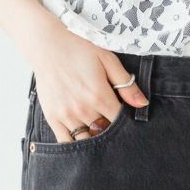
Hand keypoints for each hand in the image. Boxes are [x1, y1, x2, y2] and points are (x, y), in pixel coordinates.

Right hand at [26, 22, 148, 142]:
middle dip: (113, 132)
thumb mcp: (106, 58)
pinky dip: (76, 145)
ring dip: (96, 139)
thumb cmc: (78, 48)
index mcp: (99, 95)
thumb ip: (125, 82)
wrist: (47, 45)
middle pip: (105, 133)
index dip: (127, 122)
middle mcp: (83, 109)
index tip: (127, 118)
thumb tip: (142, 104)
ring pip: (87, 140)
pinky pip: (66, 142)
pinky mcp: (52, 117)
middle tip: (113, 124)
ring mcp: (66, 115)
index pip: (120, 121)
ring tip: (99, 129)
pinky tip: (83, 138)